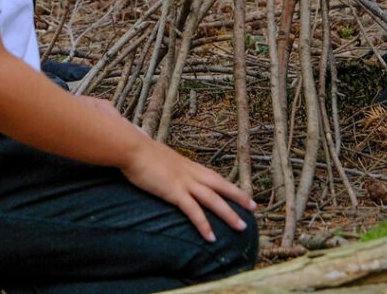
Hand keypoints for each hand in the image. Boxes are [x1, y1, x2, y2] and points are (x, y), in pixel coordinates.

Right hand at [121, 135, 255, 241]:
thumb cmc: (141, 152)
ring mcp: (184, 181)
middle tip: (253, 207)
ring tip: (242, 227)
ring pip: (213, 199)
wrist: (132, 148)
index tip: (239, 193)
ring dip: (229, 213)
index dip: (227, 186)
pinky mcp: (174, 191)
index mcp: (188, 164)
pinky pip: (193, 211)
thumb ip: (168, 164)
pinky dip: (204, 224)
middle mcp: (191, 172)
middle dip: (238, 196)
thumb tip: (166, 166)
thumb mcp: (160, 159)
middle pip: (221, 185)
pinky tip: (211, 237)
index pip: (213, 176)